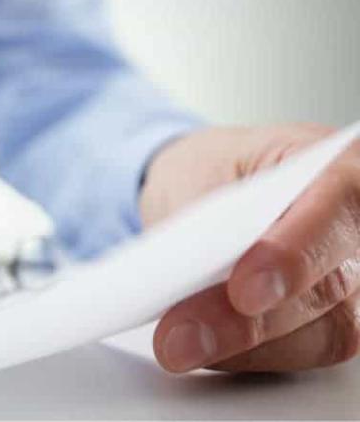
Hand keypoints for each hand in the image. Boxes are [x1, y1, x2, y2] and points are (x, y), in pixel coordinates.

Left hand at [141, 124, 359, 371]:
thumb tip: (192, 275)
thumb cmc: (213, 171)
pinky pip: (302, 353)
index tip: (244, 290)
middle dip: (250, 321)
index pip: (341, 203)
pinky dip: (246, 355)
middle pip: (331, 285)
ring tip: (177, 347)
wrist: (208, 188)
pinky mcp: (336, 320)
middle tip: (180, 337)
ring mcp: (358, 278)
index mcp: (340, 163)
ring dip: (244, 348)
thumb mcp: (196, 172)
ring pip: (324, 333)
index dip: (296, 253)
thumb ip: (206, 220)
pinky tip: (200, 348)